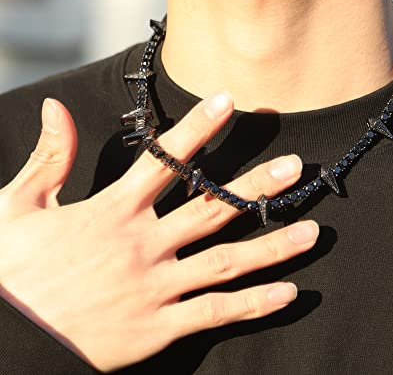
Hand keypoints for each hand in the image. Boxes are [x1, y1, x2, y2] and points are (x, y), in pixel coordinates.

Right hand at [0, 92, 318, 372]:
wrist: (3, 339)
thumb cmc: (11, 271)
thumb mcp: (18, 207)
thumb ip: (49, 157)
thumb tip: (56, 108)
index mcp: (113, 212)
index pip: (166, 160)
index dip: (199, 128)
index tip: (228, 103)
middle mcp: (143, 245)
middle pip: (213, 208)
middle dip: (256, 184)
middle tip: (296, 167)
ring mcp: (155, 288)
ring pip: (226, 261)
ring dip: (273, 245)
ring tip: (313, 231)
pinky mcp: (157, 328)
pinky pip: (213, 312)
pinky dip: (253, 304)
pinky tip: (288, 293)